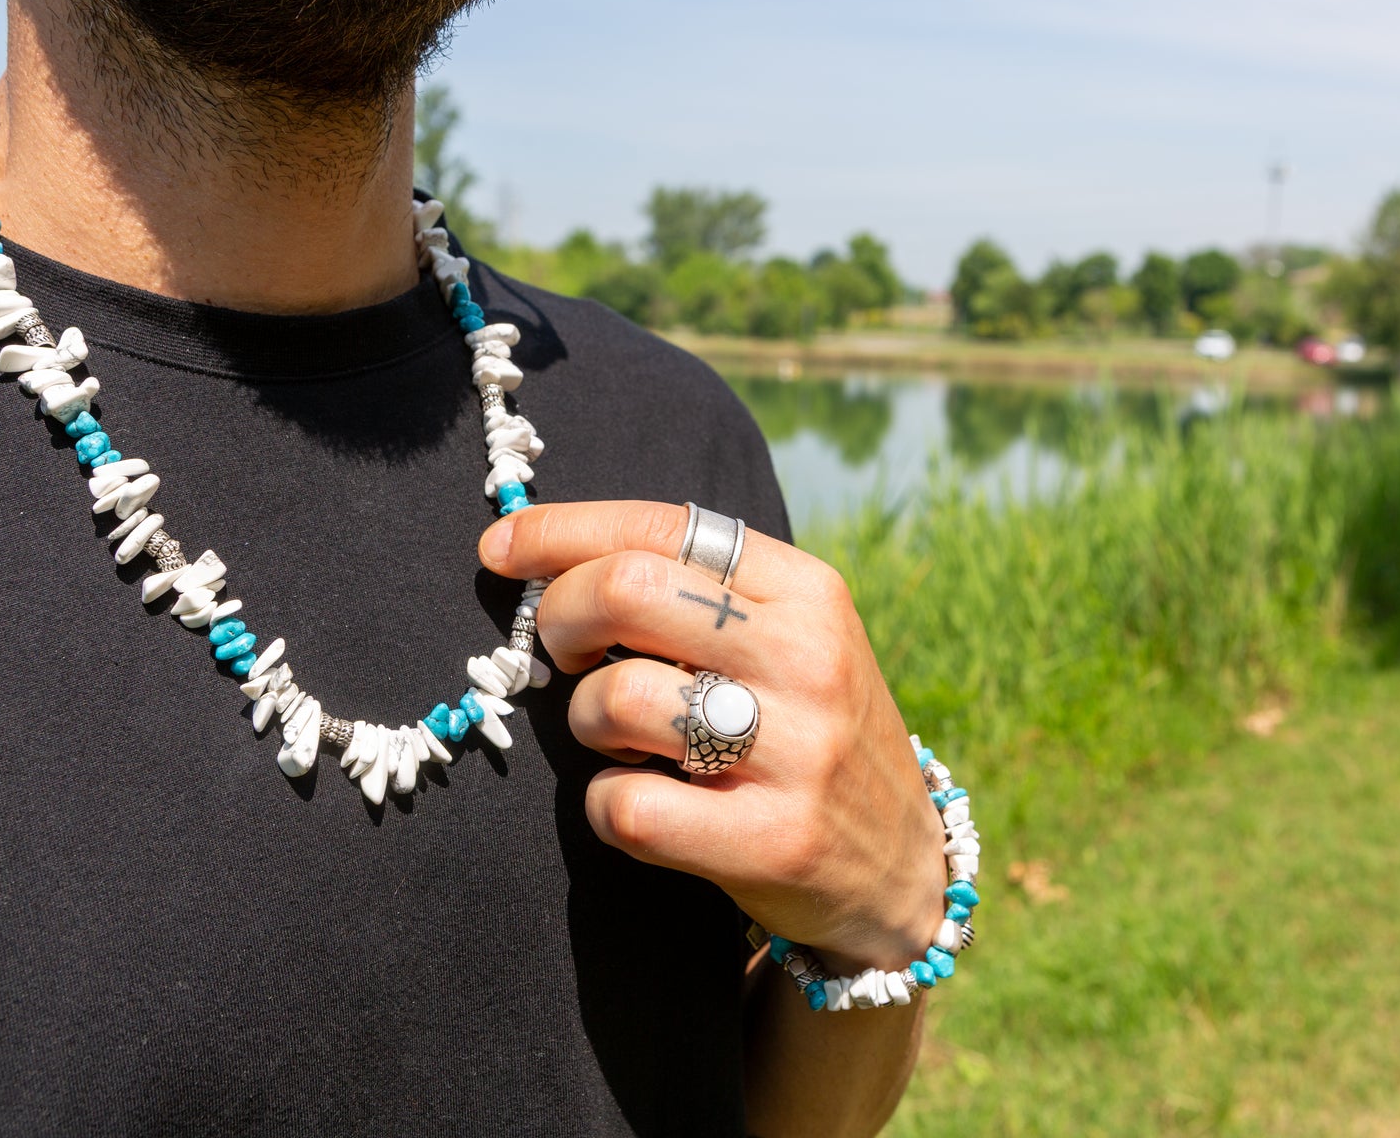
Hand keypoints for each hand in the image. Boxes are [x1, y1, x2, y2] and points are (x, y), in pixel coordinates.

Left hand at [478, 501, 947, 972]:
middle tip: (561, 652)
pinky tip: (641, 807)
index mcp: (808, 591)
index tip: (499, 548)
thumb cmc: (807, 736)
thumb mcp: (791, 641)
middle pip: (627, 590)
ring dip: (586, 723)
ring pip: (615, 698)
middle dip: (560, 616)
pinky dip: (605, 807)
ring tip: (624, 742)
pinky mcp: (772, 841)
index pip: (662, 527)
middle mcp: (808, 659)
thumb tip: (548, 561)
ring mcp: (796, 752)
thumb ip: (698, 597)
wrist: (900, 871)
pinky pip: (626, 806)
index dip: (561, 532)